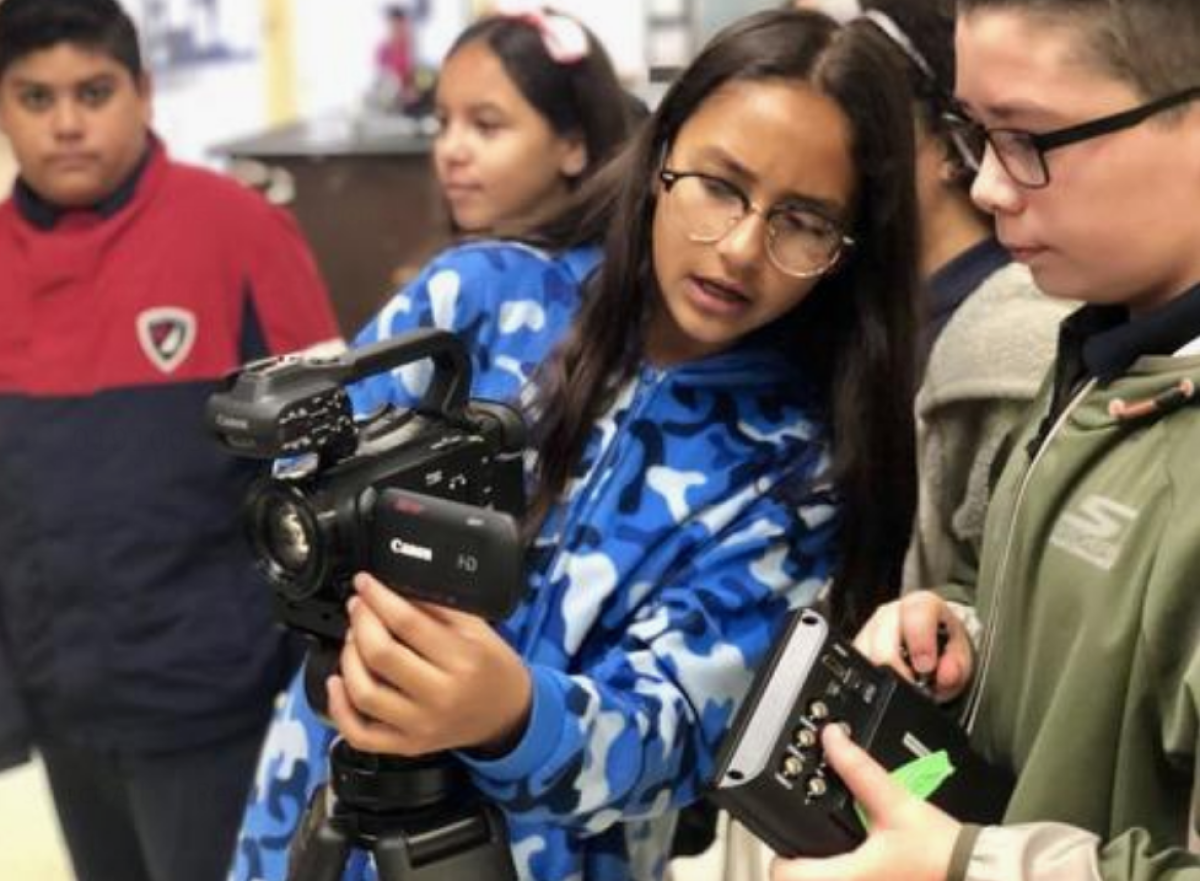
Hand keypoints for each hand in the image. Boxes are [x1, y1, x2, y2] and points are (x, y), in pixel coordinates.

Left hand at [326, 572, 532, 756]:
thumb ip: (437, 608)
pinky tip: (339, 683)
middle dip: (361, 622)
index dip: (379, 598)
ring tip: (353, 639)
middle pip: (380, 655)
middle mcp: (440, 696)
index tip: (366, 583)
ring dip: (348, 658)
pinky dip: (339, 708)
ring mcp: (421, 725)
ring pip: (364, 692)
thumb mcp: (478, 628)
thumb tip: (394, 590)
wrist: (508, 714)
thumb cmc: (492, 668)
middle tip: (359, 607)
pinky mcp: (407, 745)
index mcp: (463, 660)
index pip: (407, 622)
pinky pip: (360, 733)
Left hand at [770, 724, 959, 880]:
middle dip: (802, 862)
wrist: (976, 876)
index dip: (779, 853)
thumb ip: (860, 771)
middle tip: (811, 840)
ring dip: (823, 873)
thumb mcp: (896, 804)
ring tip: (837, 849)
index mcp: (848, 877)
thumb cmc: (942, 853)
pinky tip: (860, 860)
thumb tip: (834, 740)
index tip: (788, 834)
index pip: (783, 875)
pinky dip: (847, 876)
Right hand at [853, 591, 972, 702]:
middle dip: (897, 669)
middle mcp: (890, 613)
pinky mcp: (857, 646)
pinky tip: (888, 682)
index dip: (920, 642)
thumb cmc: (945, 645)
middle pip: (880, 638)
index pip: (915, 615)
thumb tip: (945, 675)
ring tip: (903, 685)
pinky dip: (871, 679)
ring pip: (864, 652)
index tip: (926, 667)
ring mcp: (870, 628)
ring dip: (882, 676)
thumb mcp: (960, 656)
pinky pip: (855, 663)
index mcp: (920, 605)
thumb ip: (957, 666)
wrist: (935, 645)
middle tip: (914, 686)